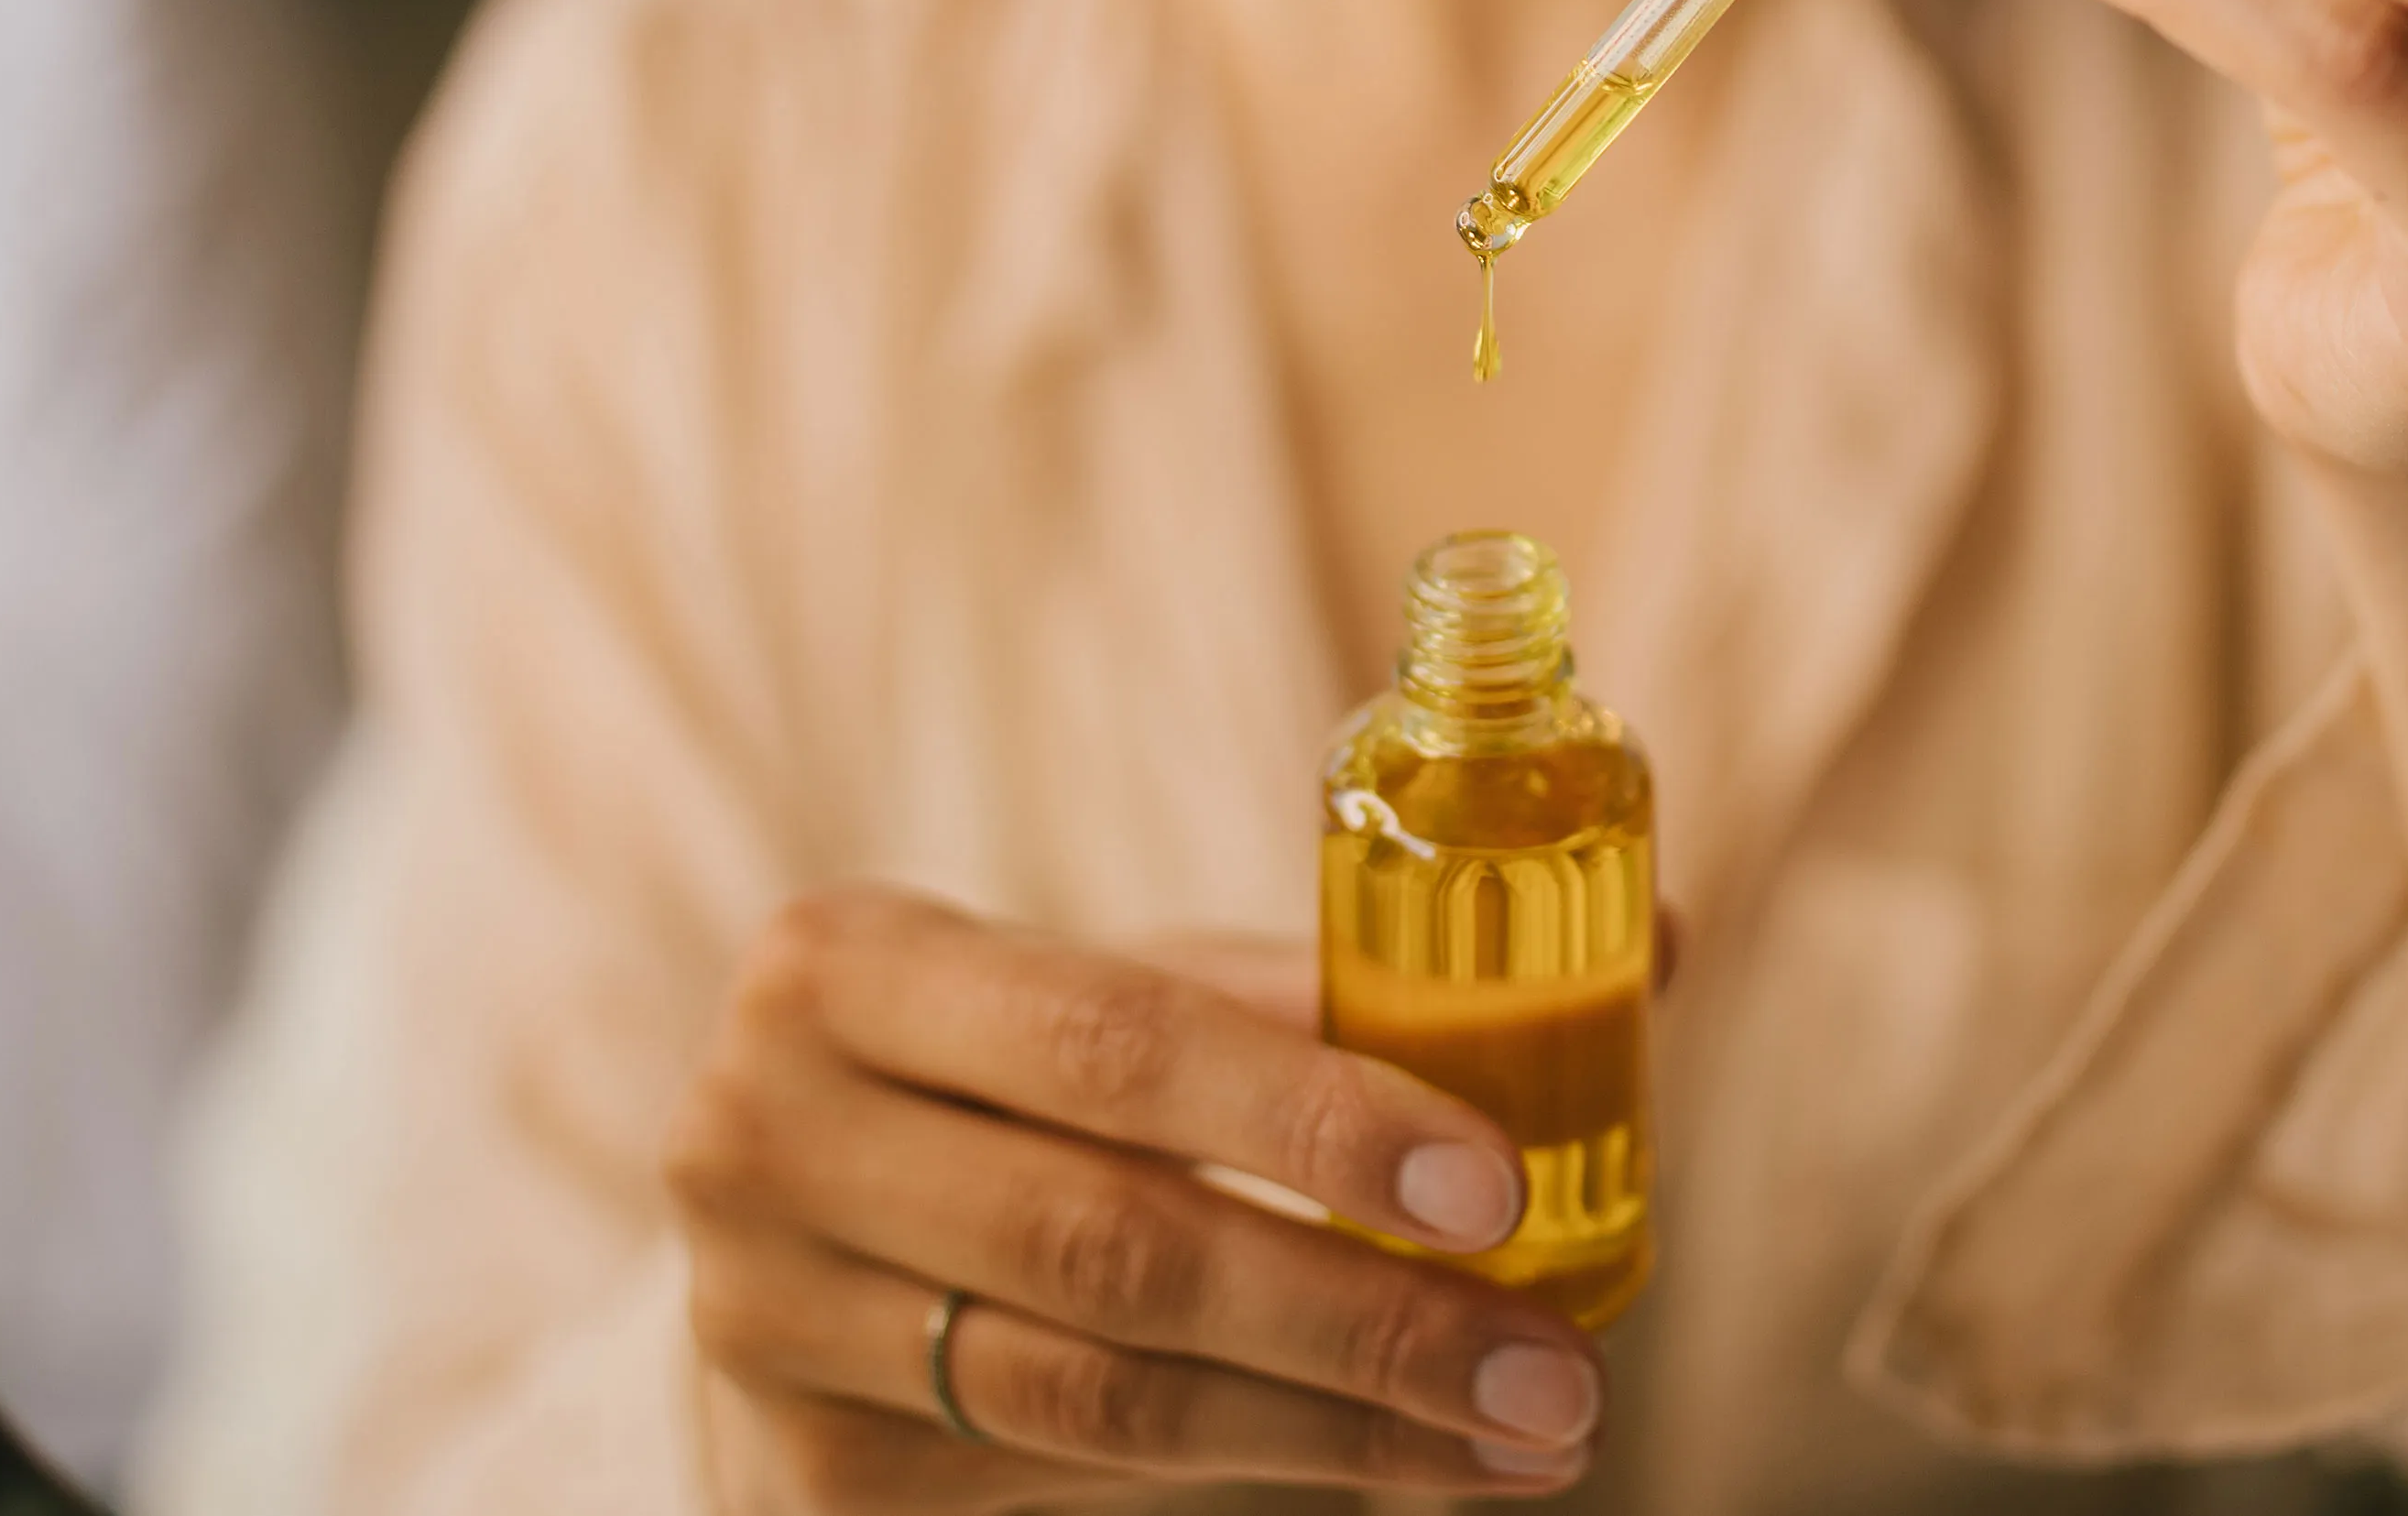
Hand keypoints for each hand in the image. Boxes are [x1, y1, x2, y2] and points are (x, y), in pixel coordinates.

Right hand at [665, 886, 1607, 1509]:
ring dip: (1342, 1426)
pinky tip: (1386, 1464)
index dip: (1313, 1118)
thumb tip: (1643, 945)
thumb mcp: (1121, 1002)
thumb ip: (1334, 986)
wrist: (791, 1236)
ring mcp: (763, 1316)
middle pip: (1114, 1244)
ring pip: (1104, 1394)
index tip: (1497, 1183)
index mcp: (848, 962)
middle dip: (1367, 1317)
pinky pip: (1067, 1479)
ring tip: (1520, 1436)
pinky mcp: (807, 1474)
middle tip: (1557, 1372)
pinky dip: (1252, 1470)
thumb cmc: (1010, 1087)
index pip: (1113, 1039)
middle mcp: (763, 1132)